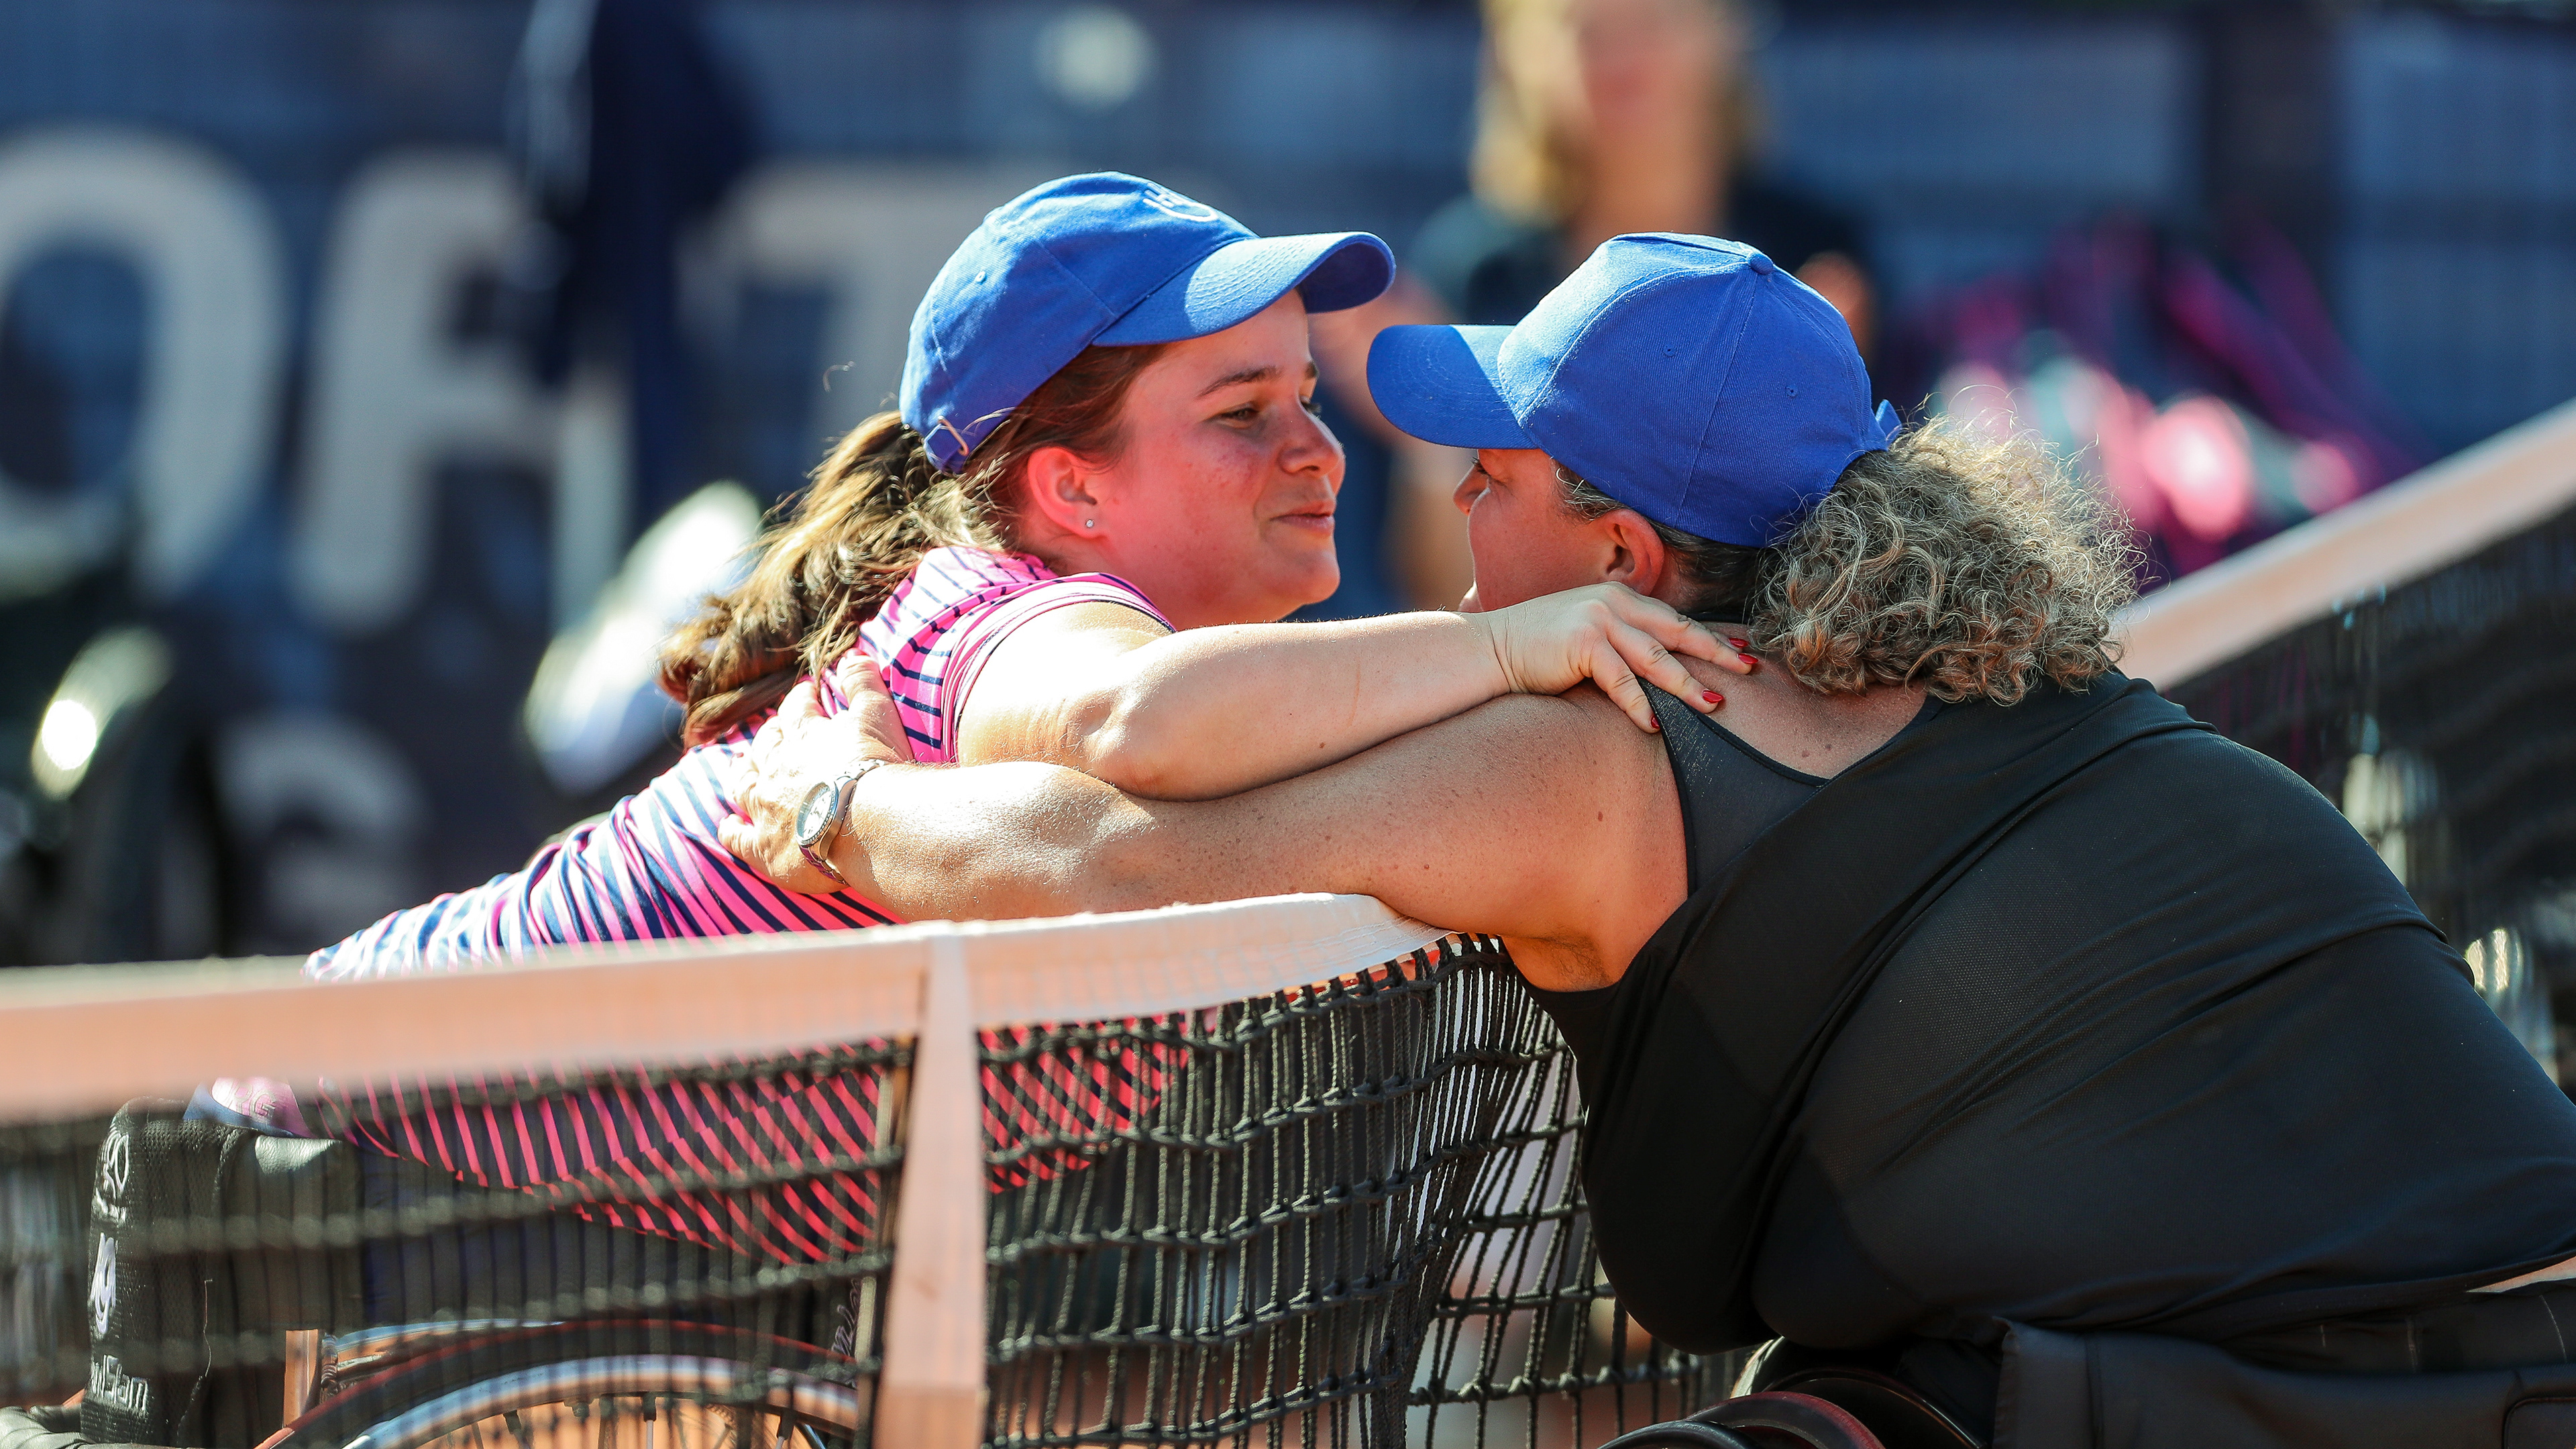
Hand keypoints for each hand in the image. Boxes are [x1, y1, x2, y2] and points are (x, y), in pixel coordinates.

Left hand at [719, 653, 915, 893]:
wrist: (870, 825)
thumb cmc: (876, 768)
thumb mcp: (877, 714)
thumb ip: (863, 682)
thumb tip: (851, 653)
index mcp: (803, 735)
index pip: (795, 708)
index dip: (801, 699)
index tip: (808, 694)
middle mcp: (776, 768)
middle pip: (764, 746)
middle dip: (770, 735)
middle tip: (776, 731)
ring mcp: (766, 808)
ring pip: (743, 785)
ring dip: (743, 774)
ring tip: (744, 768)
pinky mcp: (765, 847)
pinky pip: (738, 836)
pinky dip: (731, 829)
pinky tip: (729, 825)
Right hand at [1476, 583, 1751, 731]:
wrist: (1490, 649)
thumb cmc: (1538, 649)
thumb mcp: (1587, 632)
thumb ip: (1622, 639)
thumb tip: (1660, 665)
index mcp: (1619, 598)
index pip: (1675, 618)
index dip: (1711, 635)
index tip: (1743, 648)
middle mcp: (1613, 603)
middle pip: (1678, 631)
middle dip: (1716, 652)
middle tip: (1749, 669)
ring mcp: (1598, 621)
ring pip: (1657, 657)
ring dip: (1687, 684)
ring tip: (1714, 705)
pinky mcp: (1582, 644)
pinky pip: (1621, 681)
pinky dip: (1639, 705)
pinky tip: (1654, 726)